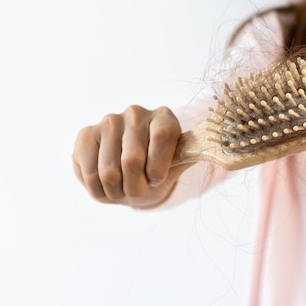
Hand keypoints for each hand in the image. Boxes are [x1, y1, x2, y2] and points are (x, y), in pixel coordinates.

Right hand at [72, 105, 189, 208]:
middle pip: (132, 159)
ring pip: (109, 171)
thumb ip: (194, 156)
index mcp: (164, 117)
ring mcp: (109, 121)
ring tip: (121, 189)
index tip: (156, 179)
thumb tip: (220, 153)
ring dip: (115, 191)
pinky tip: (104, 185)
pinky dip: (97, 189)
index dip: (158, 165)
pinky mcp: (86, 134)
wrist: (130, 175)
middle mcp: (137, 113)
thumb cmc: (157, 169)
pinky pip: (88, 171)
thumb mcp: (178, 165)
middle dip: (135, 187)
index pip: (163, 135)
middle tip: (137, 191)